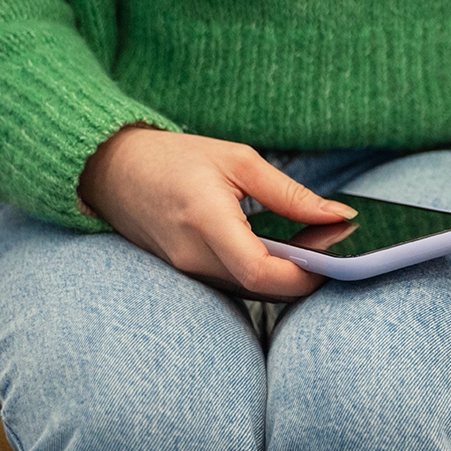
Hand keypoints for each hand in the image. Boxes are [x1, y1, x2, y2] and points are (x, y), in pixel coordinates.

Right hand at [77, 126, 357, 299]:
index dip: (304, 275)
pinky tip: (281, 254)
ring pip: (250, 292)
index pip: (260, 271)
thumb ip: (291, 194)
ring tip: (311, 248)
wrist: (110, 170)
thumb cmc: (174, 158)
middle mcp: (192, 255)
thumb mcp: (239, 160)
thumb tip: (340, 216)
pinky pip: (233, 286)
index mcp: (206, 219)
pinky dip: (263, 277)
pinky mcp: (185, 275)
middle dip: (304, 277)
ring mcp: (185, 271)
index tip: (334, 259)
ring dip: (285, 279)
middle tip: (333, 250)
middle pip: (262, 289)